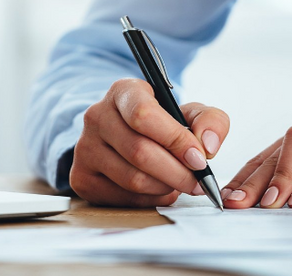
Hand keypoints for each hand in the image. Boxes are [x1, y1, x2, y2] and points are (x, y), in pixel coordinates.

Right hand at [70, 78, 229, 206]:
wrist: (125, 136)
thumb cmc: (161, 124)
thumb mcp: (189, 112)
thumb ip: (210, 121)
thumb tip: (208, 147)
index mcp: (123, 91)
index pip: (143, 115)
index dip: (175, 140)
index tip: (199, 158)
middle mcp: (96, 116)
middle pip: (140, 152)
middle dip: (177, 172)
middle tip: (198, 182)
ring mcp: (85, 147)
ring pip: (132, 178)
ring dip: (165, 187)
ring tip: (179, 183)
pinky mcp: (81, 177)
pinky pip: (122, 197)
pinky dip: (149, 200)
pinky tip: (159, 190)